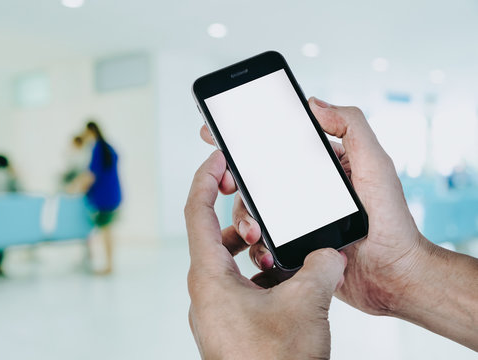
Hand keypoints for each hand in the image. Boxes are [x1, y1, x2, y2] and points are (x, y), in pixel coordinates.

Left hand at [185, 151, 346, 358]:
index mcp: (209, 276)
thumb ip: (319, 266)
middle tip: (262, 206)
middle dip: (240, 217)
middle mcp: (206, 289)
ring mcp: (216, 308)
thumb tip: (328, 253)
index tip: (219, 159)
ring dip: (253, 249)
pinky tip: (287, 280)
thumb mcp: (304, 304)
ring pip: (229, 262)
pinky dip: (259, 274)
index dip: (205, 179)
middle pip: (214, 235)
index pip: (197, 212)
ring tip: (281, 248)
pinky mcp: (229, 322)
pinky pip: (239, 285)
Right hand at [201, 97, 428, 315]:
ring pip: (254, 212)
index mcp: (320, 167)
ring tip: (252, 230)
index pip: (277, 146)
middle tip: (227, 184)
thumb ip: (352, 127)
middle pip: (256, 180)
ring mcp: (296, 220)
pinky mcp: (293, 246)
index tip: (219, 135)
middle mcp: (303, 191)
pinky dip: (257, 246)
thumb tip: (314, 103)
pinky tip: (263, 250)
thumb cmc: (391, 219)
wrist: (394, 274)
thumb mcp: (375, 164)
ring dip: (245, 218)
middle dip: (235, 181)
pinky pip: (264, 243)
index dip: (246, 140)